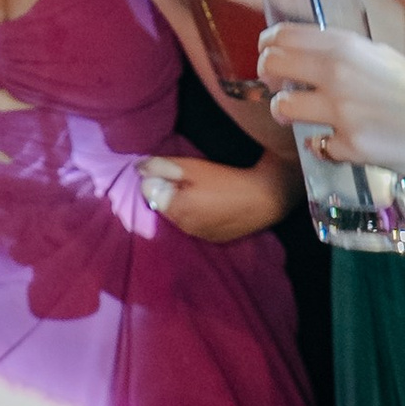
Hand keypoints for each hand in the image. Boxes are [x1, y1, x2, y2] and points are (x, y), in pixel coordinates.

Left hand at [137, 148, 294, 239]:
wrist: (266, 196)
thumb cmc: (226, 179)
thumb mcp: (191, 167)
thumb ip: (161, 167)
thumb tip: (138, 169)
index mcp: (175, 212)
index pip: (148, 194)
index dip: (157, 179)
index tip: (172, 171)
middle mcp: (184, 229)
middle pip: (164, 206)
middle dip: (169, 192)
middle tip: (190, 178)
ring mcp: (201, 236)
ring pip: (181, 216)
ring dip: (184, 203)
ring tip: (204, 189)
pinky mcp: (217, 239)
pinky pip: (198, 224)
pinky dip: (200, 213)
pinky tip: (214, 202)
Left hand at [261, 21, 404, 173]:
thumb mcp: (379, 55)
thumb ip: (343, 51)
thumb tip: (306, 50)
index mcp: (344, 46)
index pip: (283, 35)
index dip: (267, 44)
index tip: (266, 51)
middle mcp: (337, 73)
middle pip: (271, 66)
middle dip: (268, 76)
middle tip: (277, 85)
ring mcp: (342, 111)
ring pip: (282, 106)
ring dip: (285, 111)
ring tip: (296, 114)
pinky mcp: (351, 145)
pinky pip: (316, 145)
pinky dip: (323, 146)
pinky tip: (335, 142)